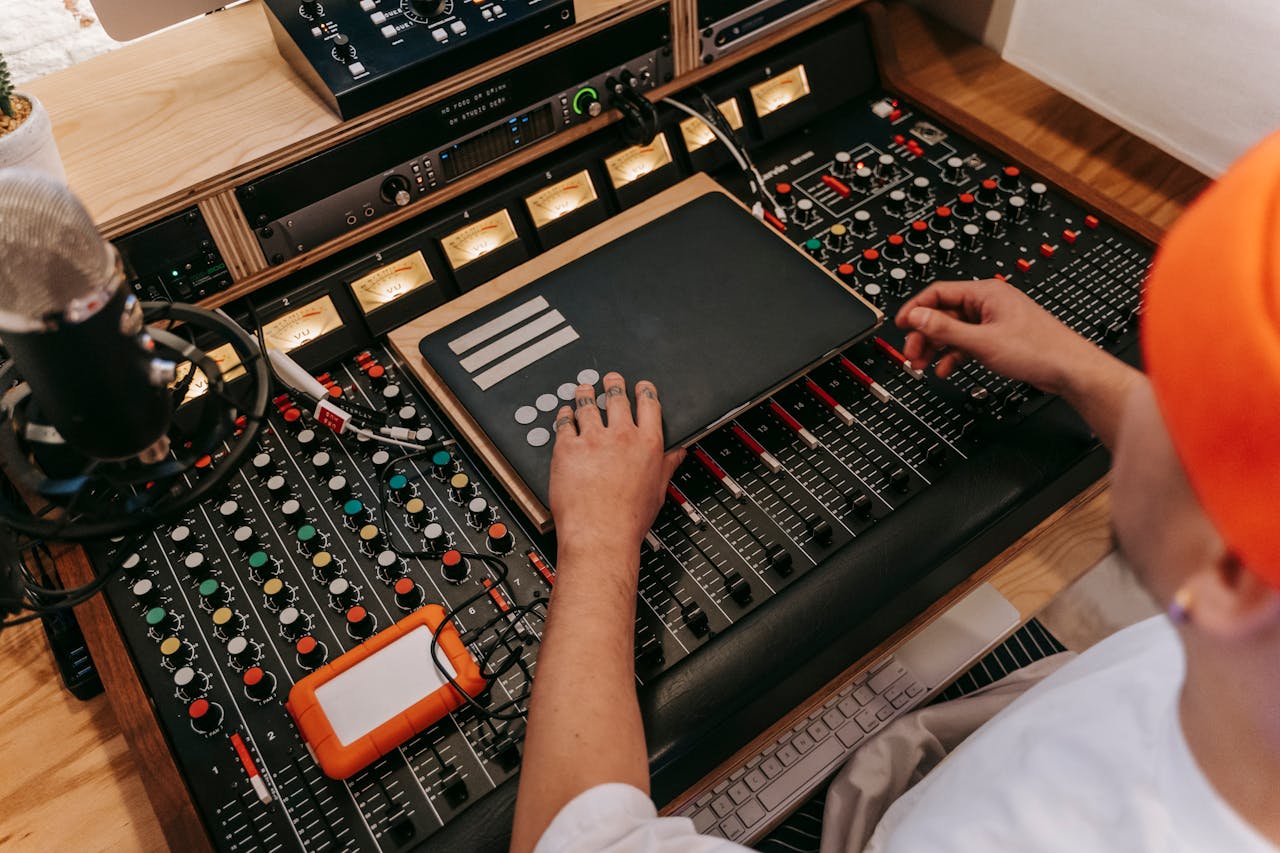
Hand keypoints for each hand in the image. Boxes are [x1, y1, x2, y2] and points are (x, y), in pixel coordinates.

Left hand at [548, 373, 684, 556]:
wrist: (600, 534)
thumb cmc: (628, 519)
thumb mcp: (658, 490)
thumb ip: (667, 465)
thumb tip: (678, 454)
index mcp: (647, 444)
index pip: (649, 405)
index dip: (645, 390)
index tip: (641, 386)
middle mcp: (621, 437)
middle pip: (617, 398)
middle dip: (613, 384)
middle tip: (610, 379)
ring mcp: (593, 440)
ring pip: (587, 405)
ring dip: (585, 394)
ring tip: (583, 389)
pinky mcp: (568, 449)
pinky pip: (564, 423)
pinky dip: (564, 415)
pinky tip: (564, 414)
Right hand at [895, 279, 1102, 393]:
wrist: (1069, 369)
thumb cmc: (1039, 349)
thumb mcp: (982, 341)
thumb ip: (945, 328)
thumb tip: (916, 316)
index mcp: (985, 292)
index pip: (938, 293)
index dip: (915, 309)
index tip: (899, 325)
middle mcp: (988, 303)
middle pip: (943, 313)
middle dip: (924, 334)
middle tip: (911, 353)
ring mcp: (993, 320)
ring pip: (953, 329)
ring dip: (936, 346)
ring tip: (922, 364)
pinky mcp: (998, 337)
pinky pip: (966, 342)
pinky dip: (953, 354)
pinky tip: (945, 368)